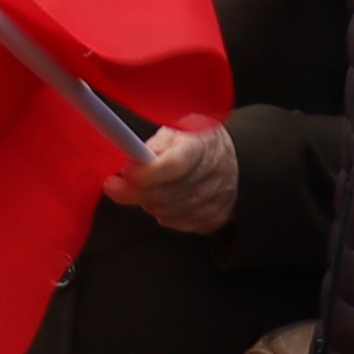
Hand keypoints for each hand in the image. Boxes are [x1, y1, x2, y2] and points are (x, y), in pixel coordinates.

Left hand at [121, 120, 242, 239]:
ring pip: (165, 212)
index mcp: (203, 147)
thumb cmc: (199, 144)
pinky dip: (162, 213)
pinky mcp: (213, 220)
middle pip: (164, 194)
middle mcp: (213, 176)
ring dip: (147, 202)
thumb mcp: (181, 130)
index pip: (173, 165)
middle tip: (115, 184)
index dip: (145, 173)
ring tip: (147, 187)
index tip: (124, 173)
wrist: (237, 164)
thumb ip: (157, 144)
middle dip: (134, 191)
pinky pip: (175, 223)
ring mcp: (215, 201)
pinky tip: (164, 199)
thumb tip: (132, 156)